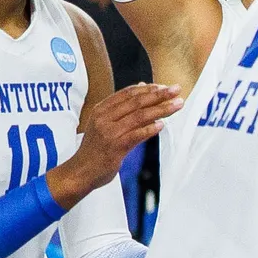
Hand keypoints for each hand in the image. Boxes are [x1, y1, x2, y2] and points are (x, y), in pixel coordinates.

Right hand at [58, 82, 185, 193]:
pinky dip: (150, 129)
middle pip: (136, 102)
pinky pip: (136, 136)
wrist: (80, 171)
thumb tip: (142, 86)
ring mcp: (109, 132)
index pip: (128, 93)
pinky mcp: (115, 147)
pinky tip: (162, 125)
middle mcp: (104, 118)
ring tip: (177, 105)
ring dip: (161, 109)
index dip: (148, 88)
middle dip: (159, 95)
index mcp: (101, 109)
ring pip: (139, 116)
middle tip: (176, 90)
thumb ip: (122, 106)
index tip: (165, 86)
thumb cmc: (96, 147)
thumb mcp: (104, 122)